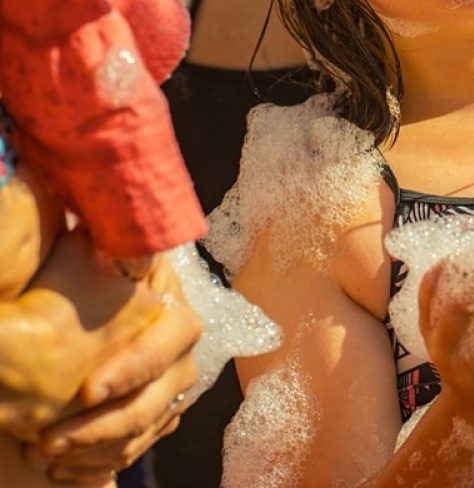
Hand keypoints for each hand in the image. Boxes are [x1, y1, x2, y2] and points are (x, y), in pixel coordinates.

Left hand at [23, 253, 200, 483]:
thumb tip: (137, 256)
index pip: (161, 351)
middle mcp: (184, 363)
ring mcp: (171, 398)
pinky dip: (94, 467)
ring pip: (137, 438)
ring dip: (90, 453)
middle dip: (98, 428)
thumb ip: (124, 253)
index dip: (129, 372)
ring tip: (44, 456)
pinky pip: (129, 455)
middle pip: (149, 406)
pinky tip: (59, 470)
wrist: (112, 299)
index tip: (86, 390)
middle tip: (50, 441)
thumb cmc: (104, 272)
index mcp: (180, 321)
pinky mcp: (155, 423)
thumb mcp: (109, 254)